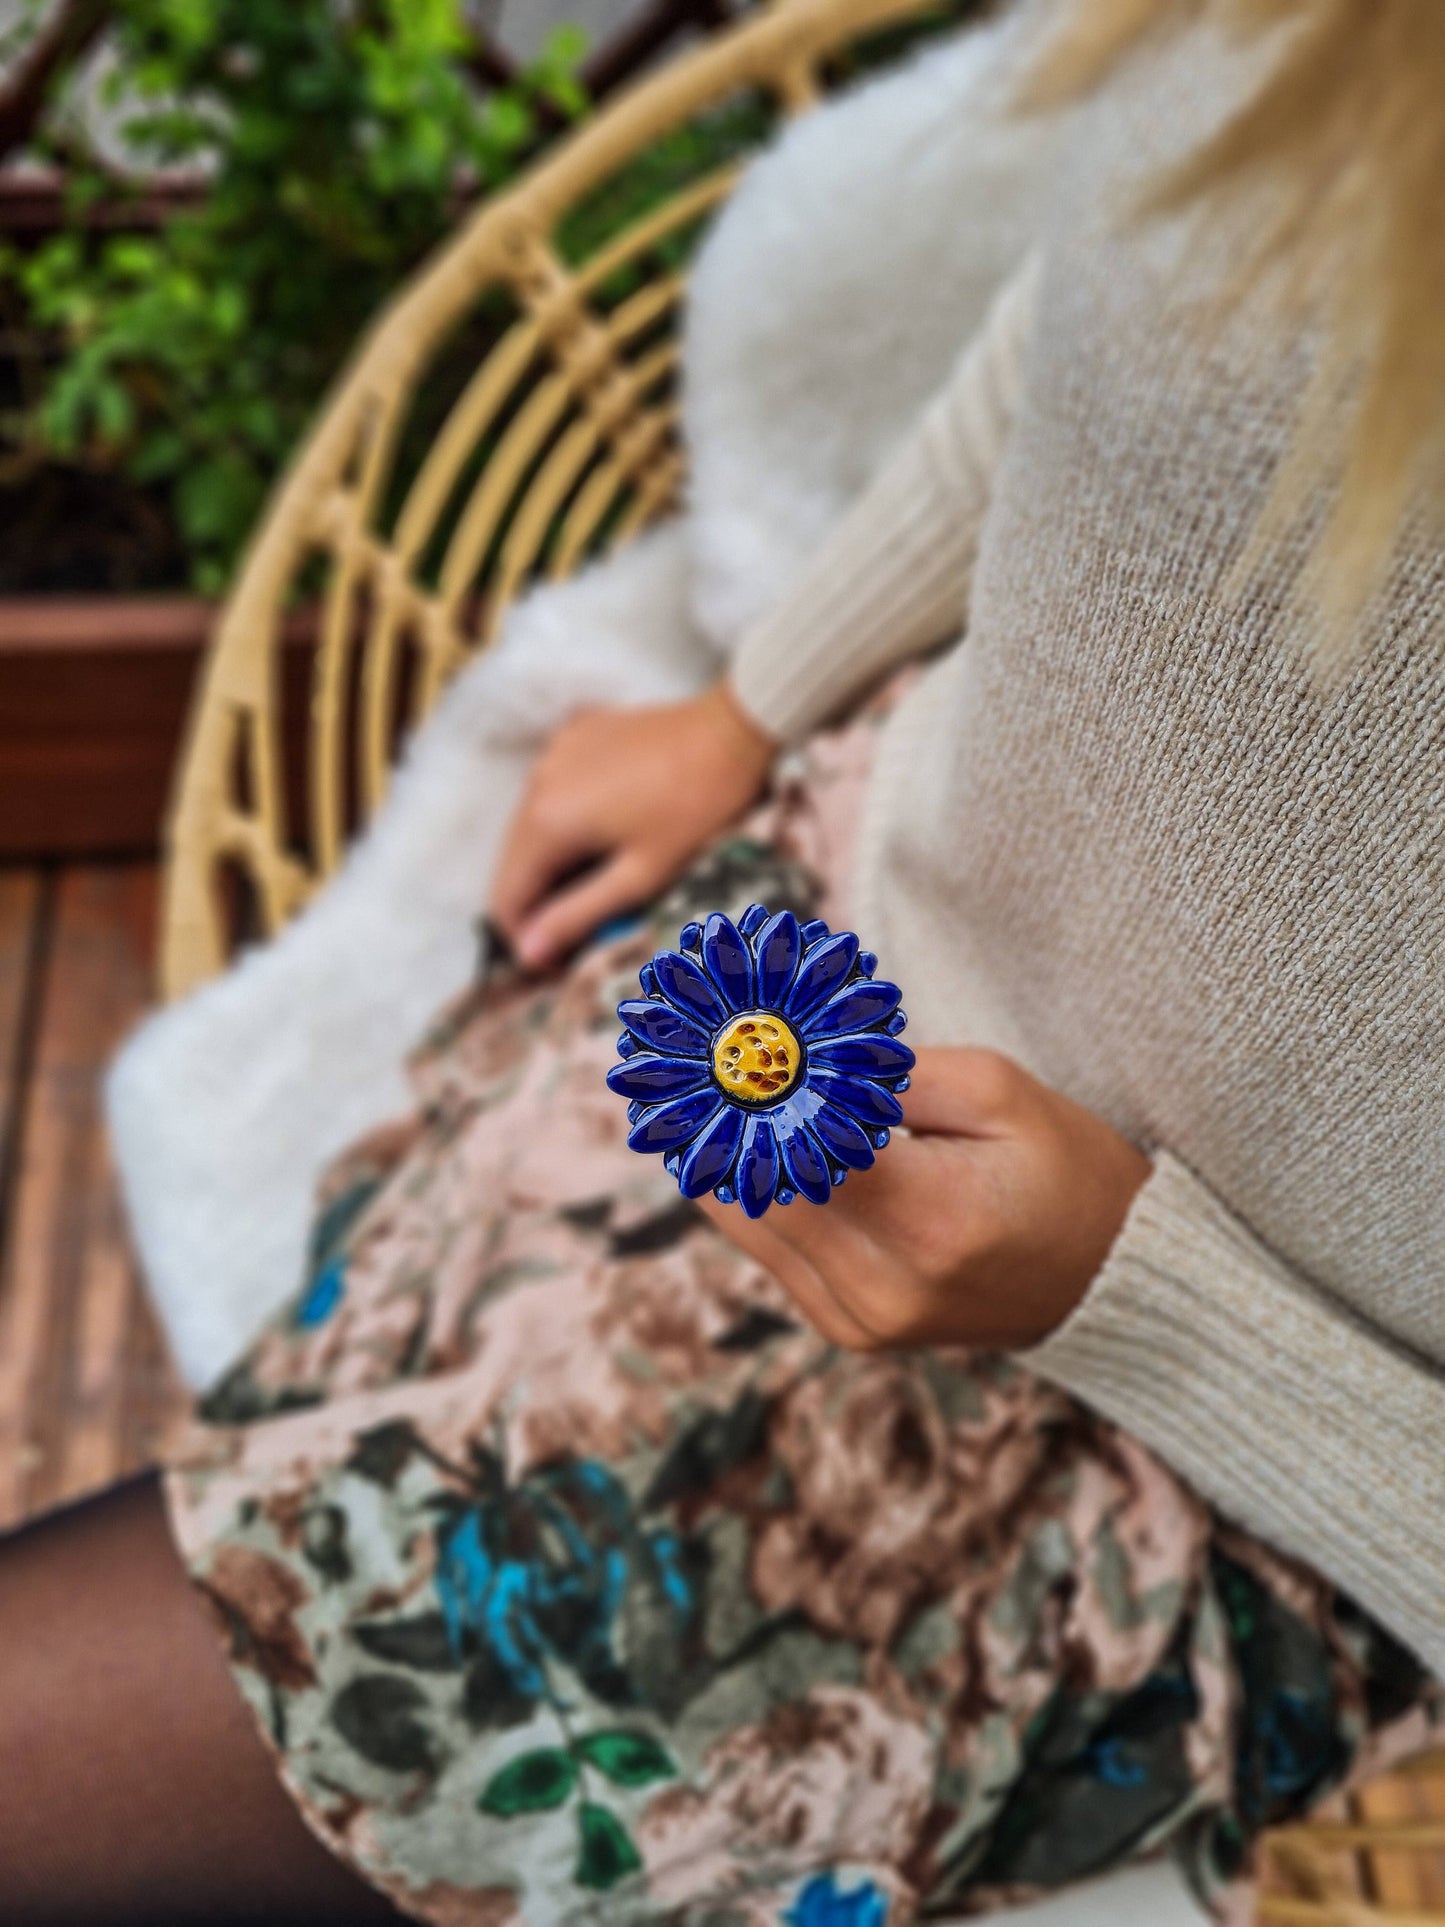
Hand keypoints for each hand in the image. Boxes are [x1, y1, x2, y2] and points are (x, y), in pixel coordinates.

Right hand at [490, 681, 774, 968]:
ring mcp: (554, 752)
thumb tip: (526, 954)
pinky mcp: (575, 734)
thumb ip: (577, 915)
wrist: (733, 730)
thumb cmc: (695, 810)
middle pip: (513, 861)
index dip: (526, 939)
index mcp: (547, 821)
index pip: (506, 896)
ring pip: (529, 825)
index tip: (555, 964)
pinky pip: (552, 788)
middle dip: (537, 902)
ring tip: (595, 882)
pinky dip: (566, 818)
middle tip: (579, 930)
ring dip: (551, 861)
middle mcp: (536, 781)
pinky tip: (604, 829)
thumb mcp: (640, 875)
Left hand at [698, 1047, 1149, 1350]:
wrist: (1115, 1278)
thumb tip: (776, 1053)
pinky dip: (752, 1188)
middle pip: (750, 1186)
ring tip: (703, 1079)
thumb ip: (879, 1073)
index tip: (712, 1029)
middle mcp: (884, 1288)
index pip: (792, 1145)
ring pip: (743, 1218)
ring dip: (721, 1147)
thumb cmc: (1063, 1165)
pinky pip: (768, 1248)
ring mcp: (862, 1321)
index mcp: (931, 1221)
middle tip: (688, 1043)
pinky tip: (745, 1132)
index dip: (742, 1084)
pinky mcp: (848, 1330)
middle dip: (716, 1109)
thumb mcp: (991, 1088)